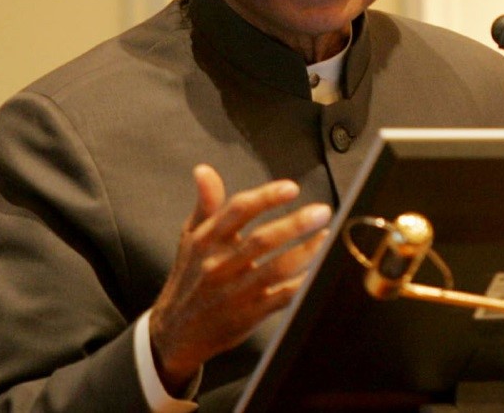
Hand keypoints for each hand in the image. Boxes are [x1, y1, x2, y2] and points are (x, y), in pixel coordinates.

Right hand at [148, 164, 331, 393]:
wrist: (176, 333)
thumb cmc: (189, 277)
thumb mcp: (191, 238)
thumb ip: (206, 204)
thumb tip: (204, 171)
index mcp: (206, 241)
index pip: (237, 211)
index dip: (266, 197)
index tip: (292, 188)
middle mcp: (219, 265)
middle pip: (262, 240)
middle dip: (295, 224)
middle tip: (322, 211)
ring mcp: (235, 292)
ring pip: (276, 269)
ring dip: (306, 252)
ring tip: (327, 236)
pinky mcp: (250, 315)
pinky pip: (282, 297)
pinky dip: (303, 284)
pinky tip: (320, 270)